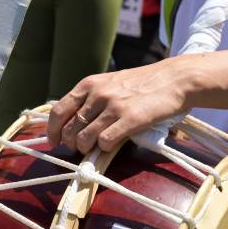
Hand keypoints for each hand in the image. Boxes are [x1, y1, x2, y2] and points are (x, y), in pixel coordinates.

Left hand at [43, 58, 195, 153]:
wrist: (175, 79)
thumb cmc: (143, 83)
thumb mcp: (110, 82)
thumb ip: (92, 98)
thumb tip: (73, 121)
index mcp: (89, 84)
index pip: (58, 110)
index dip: (52, 130)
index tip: (54, 142)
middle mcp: (98, 94)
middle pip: (70, 128)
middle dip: (71, 143)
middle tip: (78, 148)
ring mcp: (113, 106)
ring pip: (85, 138)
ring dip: (87, 149)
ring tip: (95, 148)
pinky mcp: (130, 119)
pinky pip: (106, 142)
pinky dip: (105, 148)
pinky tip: (112, 145)